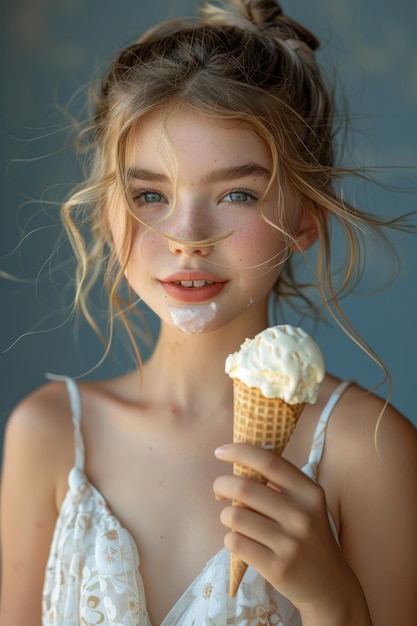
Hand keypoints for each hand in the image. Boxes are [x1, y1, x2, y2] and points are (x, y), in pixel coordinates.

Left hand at [213, 443, 366, 620]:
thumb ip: (279, 483)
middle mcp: (302, 515)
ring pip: (234, 516)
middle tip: (219, 491)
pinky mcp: (277, 568)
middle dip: (221, 485)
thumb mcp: (306, 504)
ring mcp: (290, 543)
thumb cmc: (309, 536)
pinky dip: (230, 539)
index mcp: (309, 492)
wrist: (330, 585)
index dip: (240, 451)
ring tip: (234, 521)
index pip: (269, 461)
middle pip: (244, 488)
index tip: (220, 452)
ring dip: (226, 516)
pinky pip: (235, 543)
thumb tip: (238, 459)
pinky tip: (240, 541)